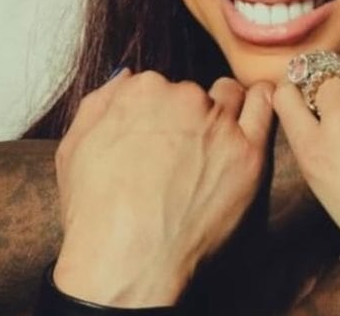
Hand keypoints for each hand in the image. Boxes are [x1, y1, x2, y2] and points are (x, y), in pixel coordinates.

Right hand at [52, 70, 273, 305]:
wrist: (126, 261)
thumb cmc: (95, 213)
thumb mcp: (74, 147)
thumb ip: (101, 102)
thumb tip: (125, 78)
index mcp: (141, 89)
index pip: (160, 86)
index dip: (159, 115)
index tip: (158, 139)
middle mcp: (183, 96)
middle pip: (194, 93)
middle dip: (190, 116)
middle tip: (182, 154)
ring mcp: (218, 124)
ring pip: (230, 96)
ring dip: (224, 112)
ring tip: (215, 143)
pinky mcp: (249, 152)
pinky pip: (265, 108)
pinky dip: (262, 105)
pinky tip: (255, 114)